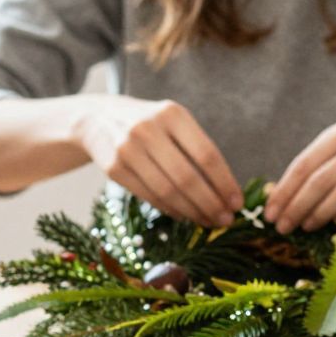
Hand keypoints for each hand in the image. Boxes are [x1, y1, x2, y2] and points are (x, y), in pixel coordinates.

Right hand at [71, 97, 241, 226]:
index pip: (206, 155)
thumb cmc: (150, 124)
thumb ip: (197, 149)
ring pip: (167, 191)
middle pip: (187, 177)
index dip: (224, 183)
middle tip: (226, 220)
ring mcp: (127, 149)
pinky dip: (171, 210)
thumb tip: (227, 191)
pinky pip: (149, 196)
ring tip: (208, 222)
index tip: (237, 203)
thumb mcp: (174, 122)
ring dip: (192, 212)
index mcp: (172, 115)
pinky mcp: (113, 168)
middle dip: (211, 204)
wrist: (97, 118)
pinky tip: (185, 216)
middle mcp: (148, 129)